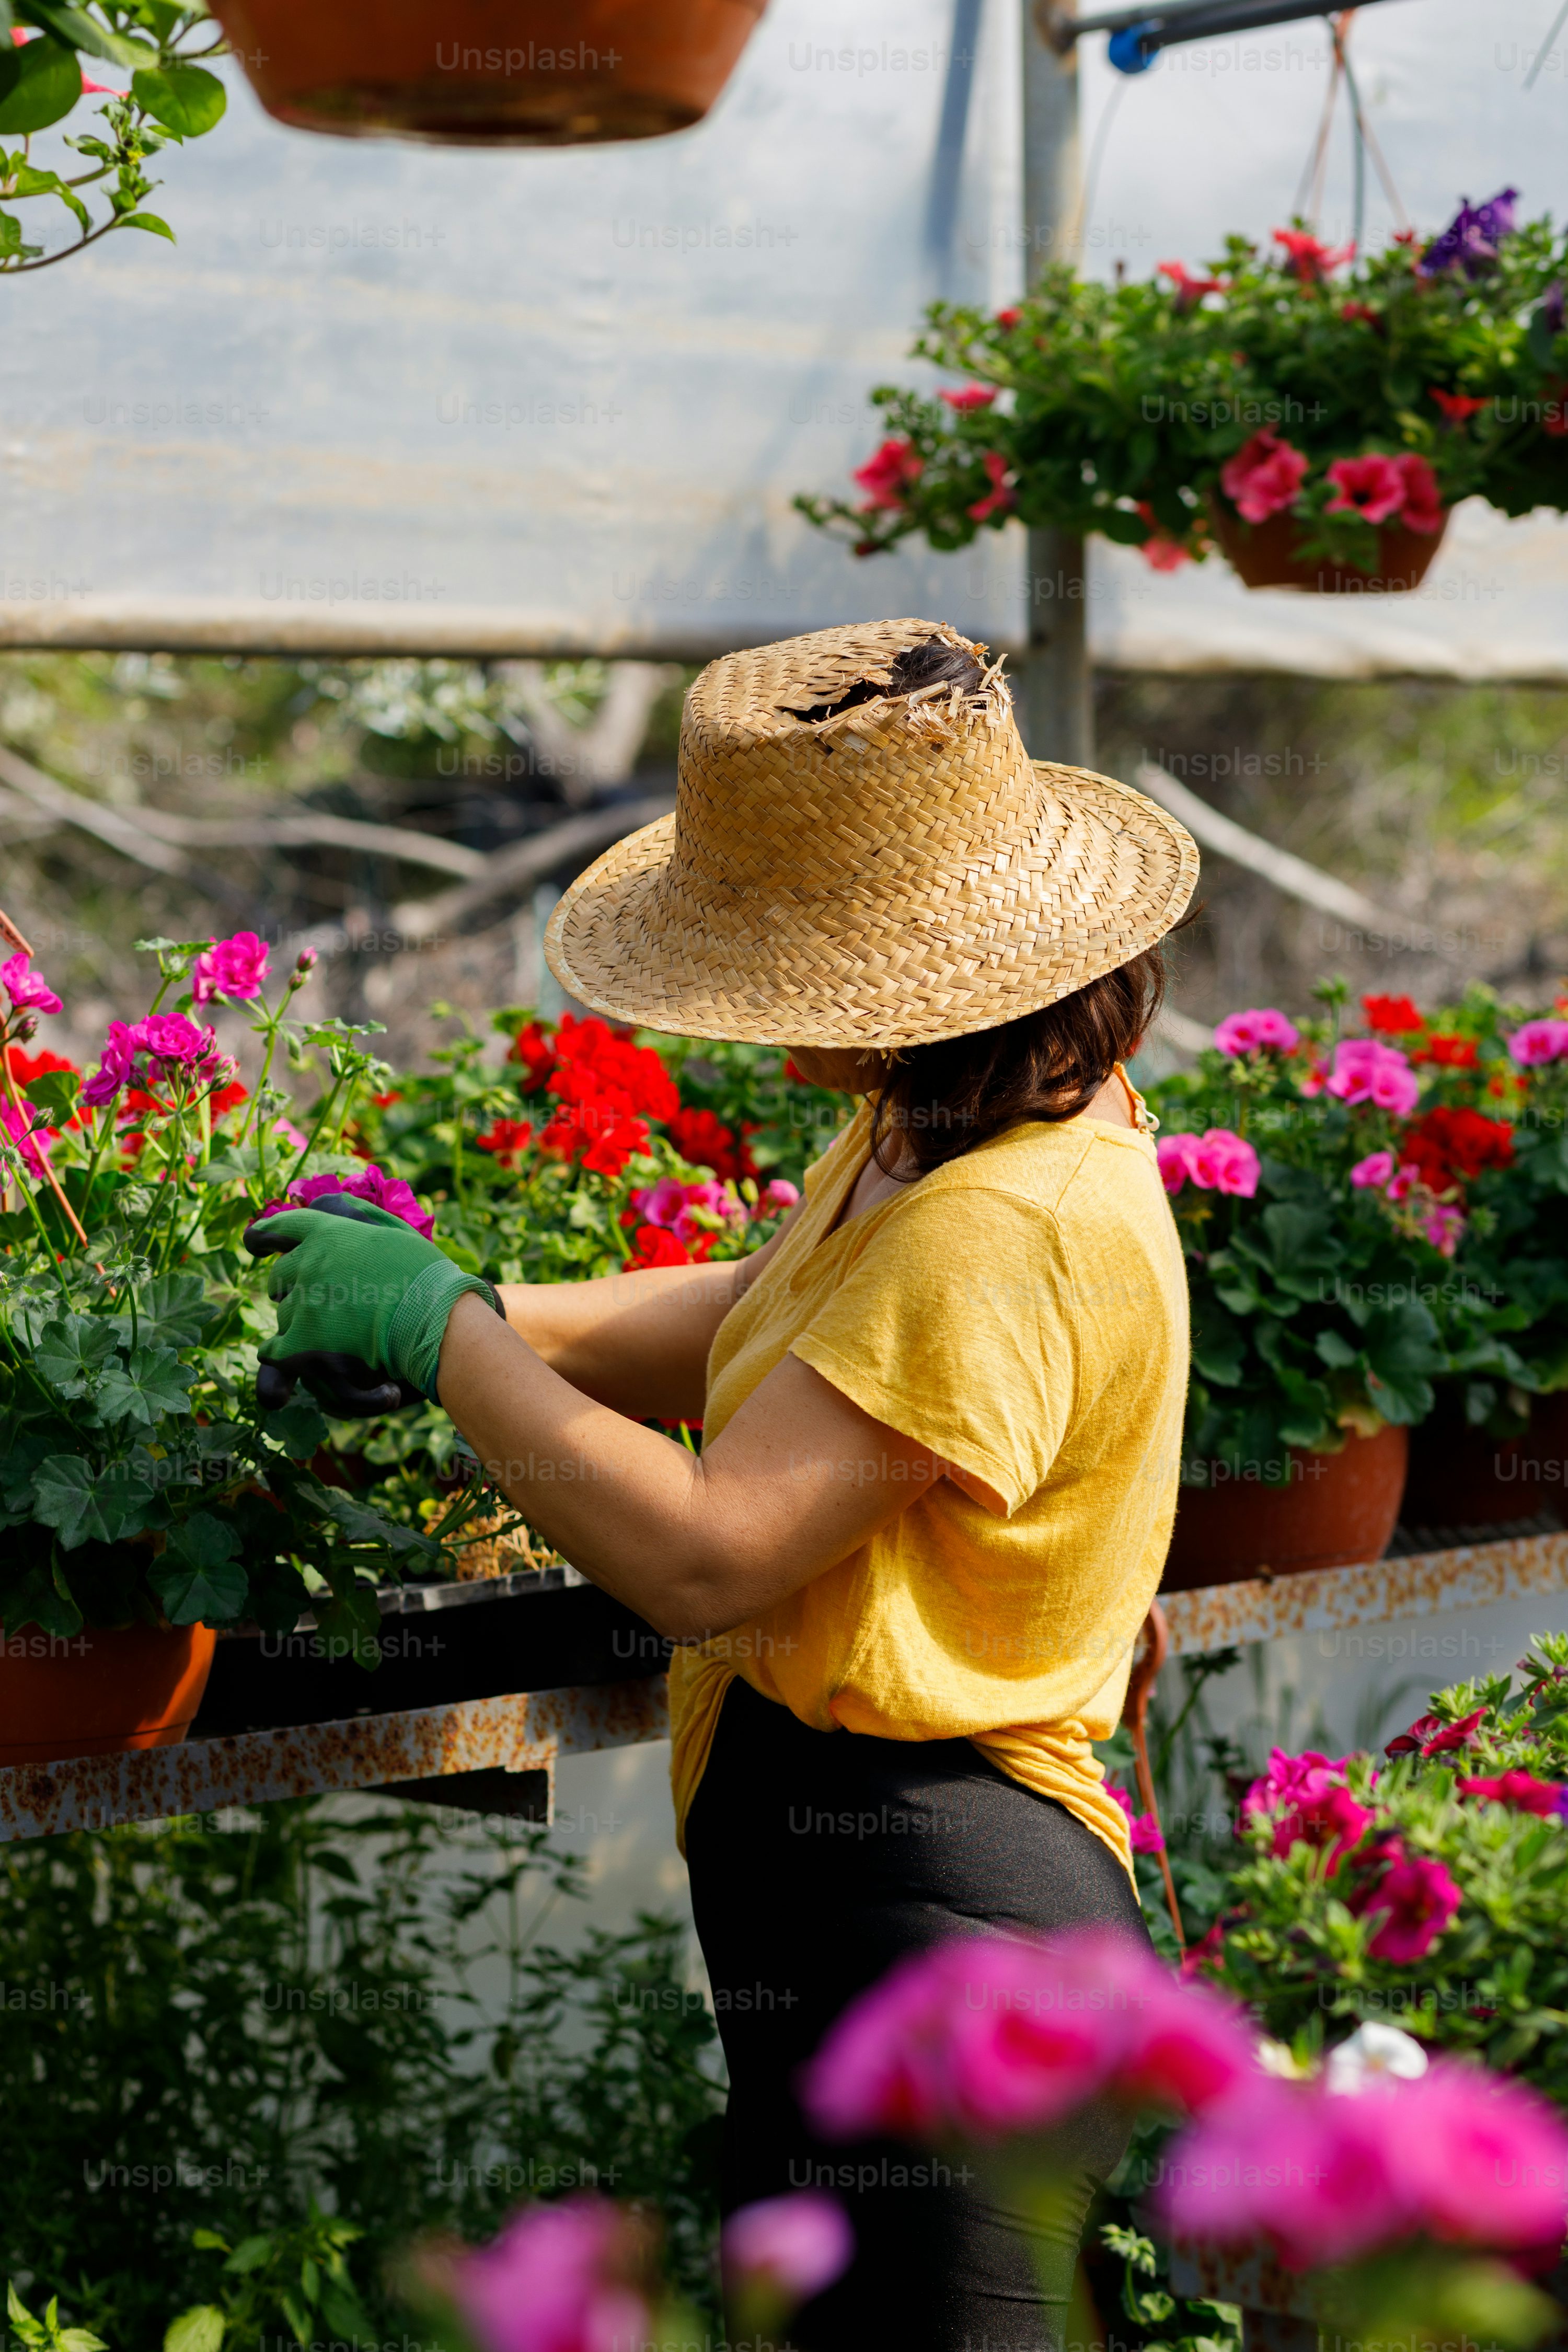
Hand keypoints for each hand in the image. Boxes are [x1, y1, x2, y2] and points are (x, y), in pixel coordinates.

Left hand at [243, 1193, 502, 1416]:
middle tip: (316, 1299)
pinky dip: (282, 1355)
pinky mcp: (302, 1344)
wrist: (435, 1319)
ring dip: (301, 1321)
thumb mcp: (394, 1231)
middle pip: (280, 1275)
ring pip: (284, 1314)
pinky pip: (274, 1351)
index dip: (263, 1235)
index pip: (282, 1226)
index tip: (254, 1242)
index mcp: (328, 1233)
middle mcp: (307, 1263)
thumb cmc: (426, 1277)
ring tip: (333, 1333)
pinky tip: (293, 1358)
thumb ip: (358, 1217)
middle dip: (291, 1285)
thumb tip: (332, 1205)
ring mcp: (302, 1304)